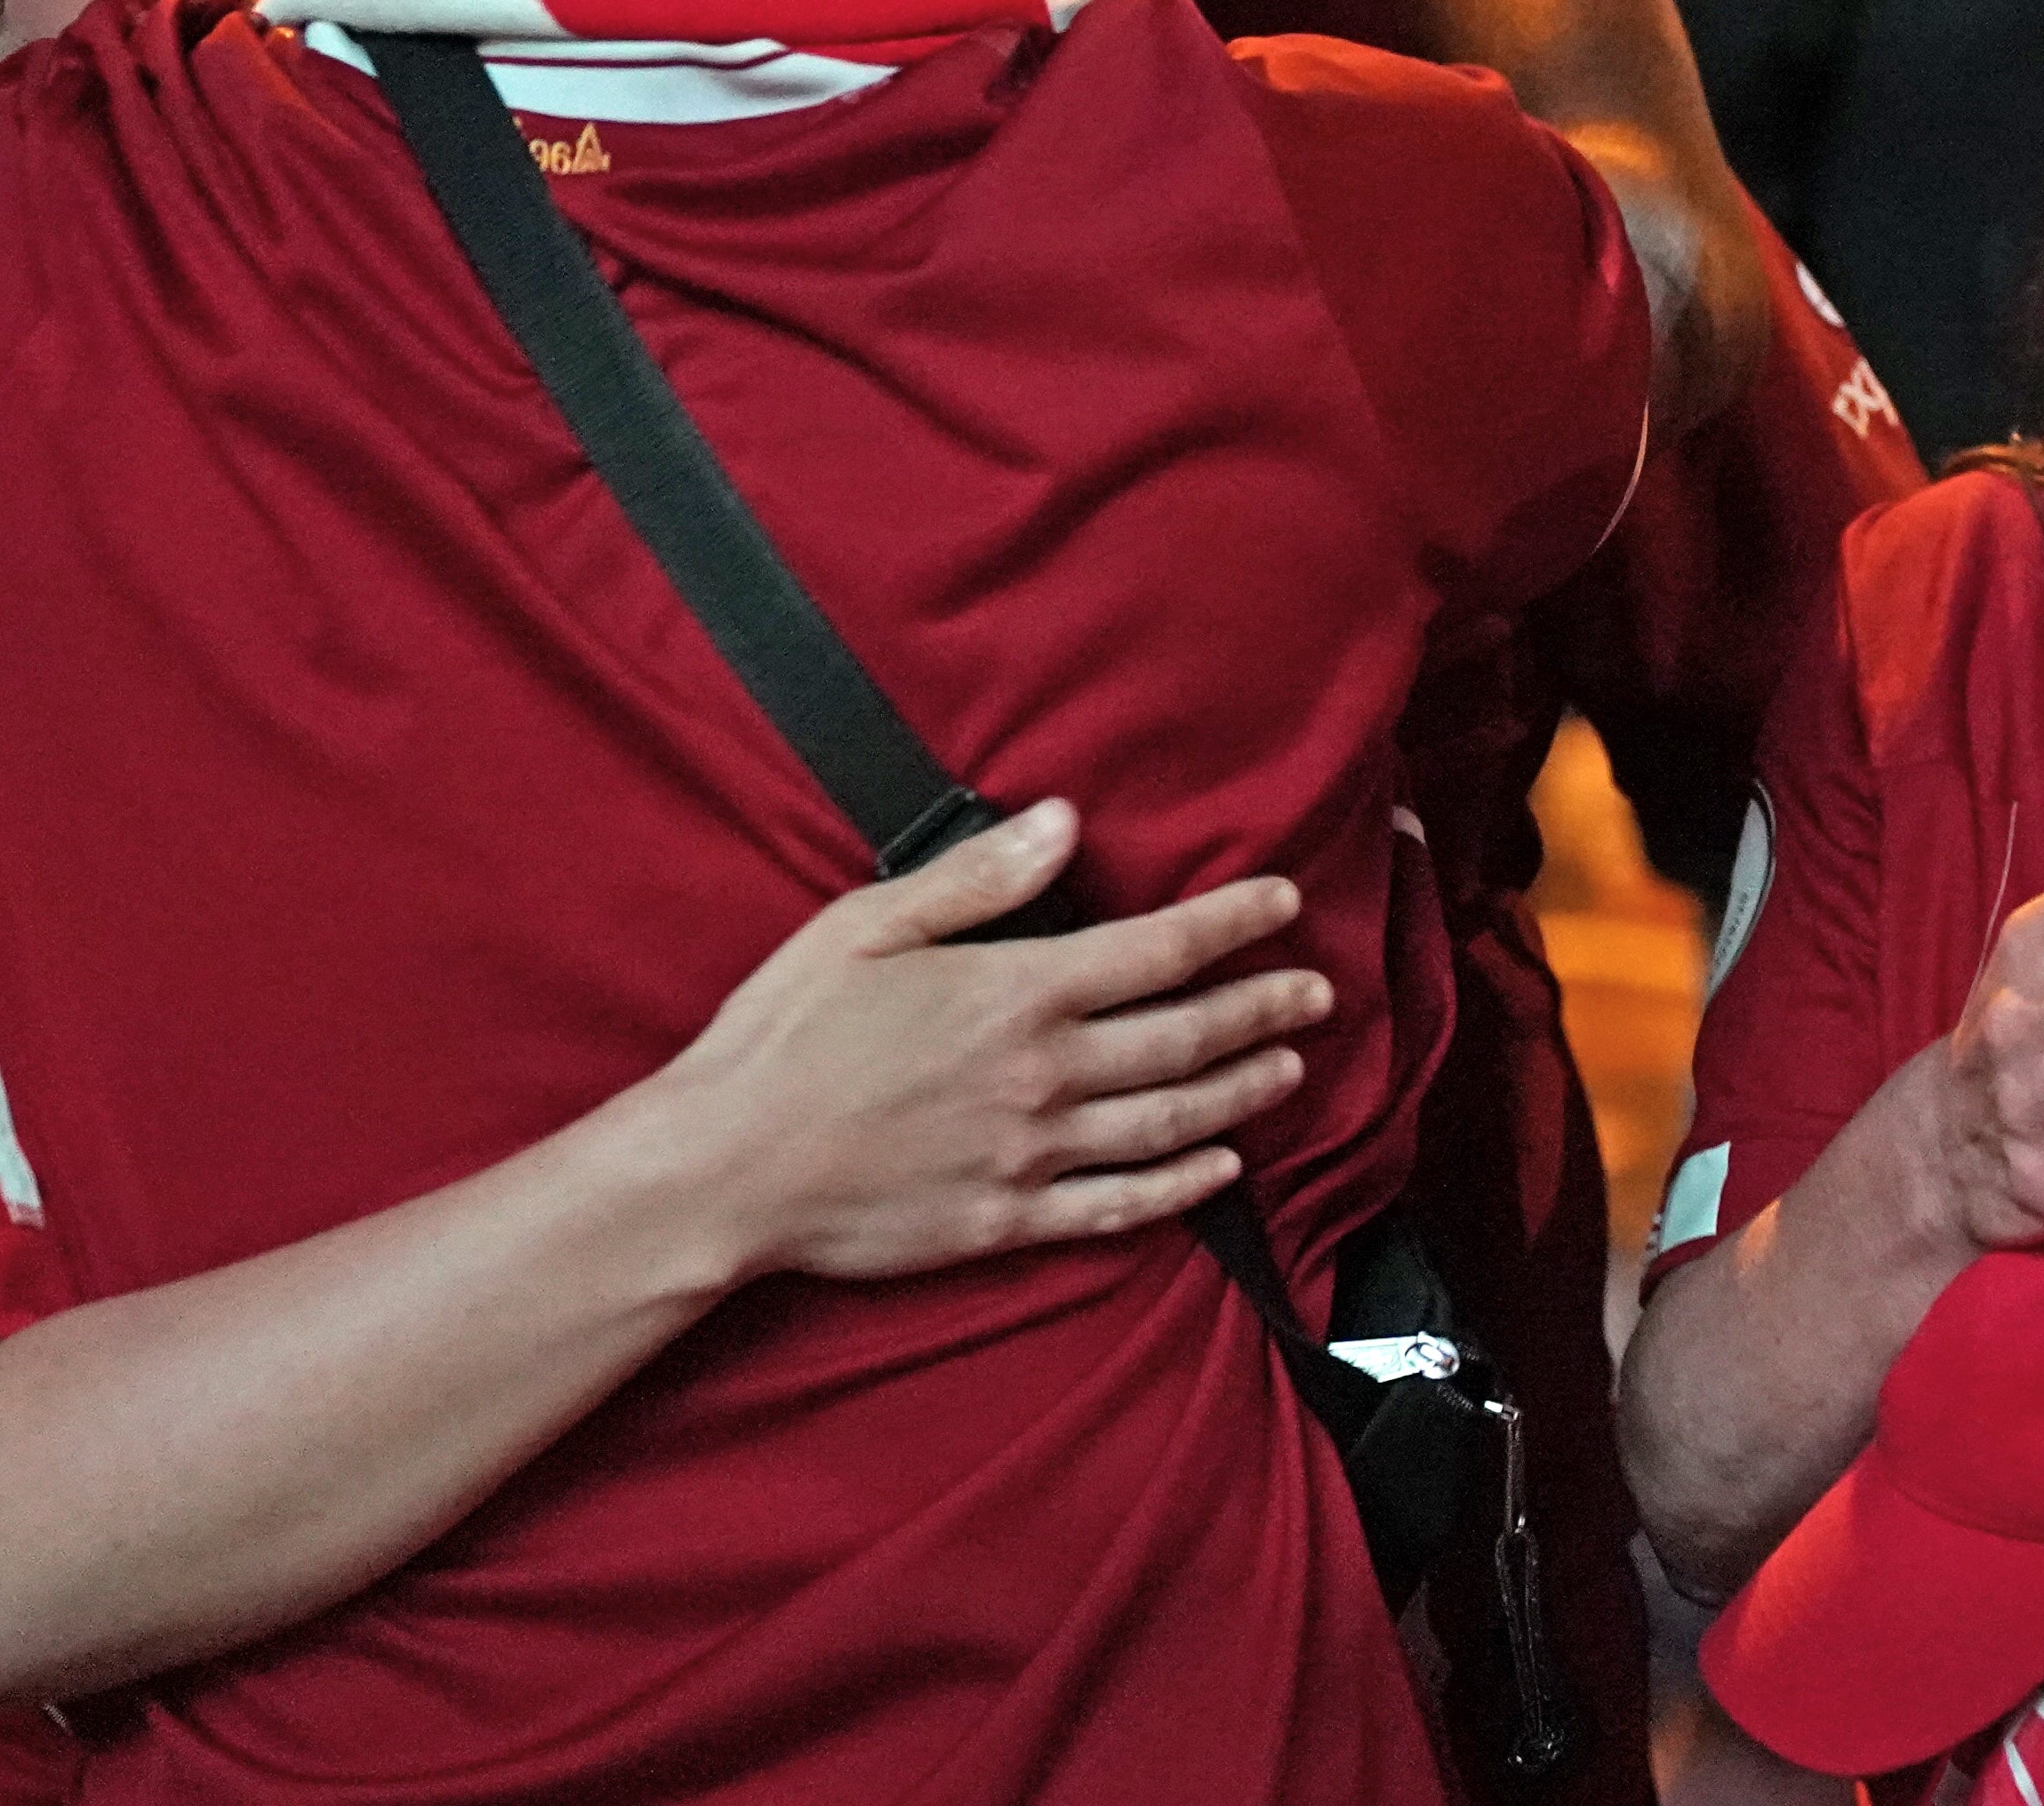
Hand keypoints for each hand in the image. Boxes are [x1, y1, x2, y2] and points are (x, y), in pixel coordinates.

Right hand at [649, 802, 1332, 1283]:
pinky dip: (1182, 1188)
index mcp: (1013, 992)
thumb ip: (977, 878)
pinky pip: (1120, 1206)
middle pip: (1184, 1036)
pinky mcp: (1008, 1222)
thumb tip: (1065, 821)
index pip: (1156, 949)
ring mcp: (1032, 1156)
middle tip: (1318, 994)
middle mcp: (1042, 1076)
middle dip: (1261, 1009)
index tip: (1285, 903)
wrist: (725, 1169)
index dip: (1230, 923)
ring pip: (1170, 1122)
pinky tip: (1222, 1173)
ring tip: (1287, 1067)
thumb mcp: (866, 926)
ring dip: (1240, 1092)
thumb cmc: (781, 1035)